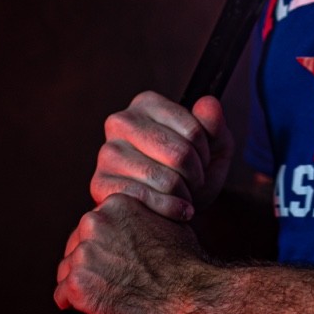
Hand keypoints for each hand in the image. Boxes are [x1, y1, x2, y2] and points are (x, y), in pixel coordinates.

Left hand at [54, 191, 215, 313]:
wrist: (194, 297)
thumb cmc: (188, 265)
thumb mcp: (170, 221)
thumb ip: (147, 216)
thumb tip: (143, 223)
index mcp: (115, 205)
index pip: (93, 228)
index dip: (103, 249)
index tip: (115, 264)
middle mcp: (94, 223)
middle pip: (76, 248)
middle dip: (90, 266)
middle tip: (112, 284)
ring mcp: (83, 255)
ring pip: (67, 273)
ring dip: (83, 286)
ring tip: (107, 299)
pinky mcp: (77, 285)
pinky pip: (62, 298)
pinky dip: (76, 308)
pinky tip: (95, 312)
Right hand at [90, 91, 233, 221]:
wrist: (167, 208)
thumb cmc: (190, 171)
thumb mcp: (212, 146)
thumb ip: (214, 124)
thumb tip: (208, 103)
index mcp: (147, 104)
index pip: (194, 131)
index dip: (207, 155)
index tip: (204, 163)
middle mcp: (120, 122)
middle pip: (180, 155)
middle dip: (197, 176)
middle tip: (196, 183)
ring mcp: (107, 152)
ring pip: (165, 179)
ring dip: (185, 194)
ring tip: (185, 195)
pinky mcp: (100, 182)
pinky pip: (144, 199)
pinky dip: (170, 209)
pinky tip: (177, 210)